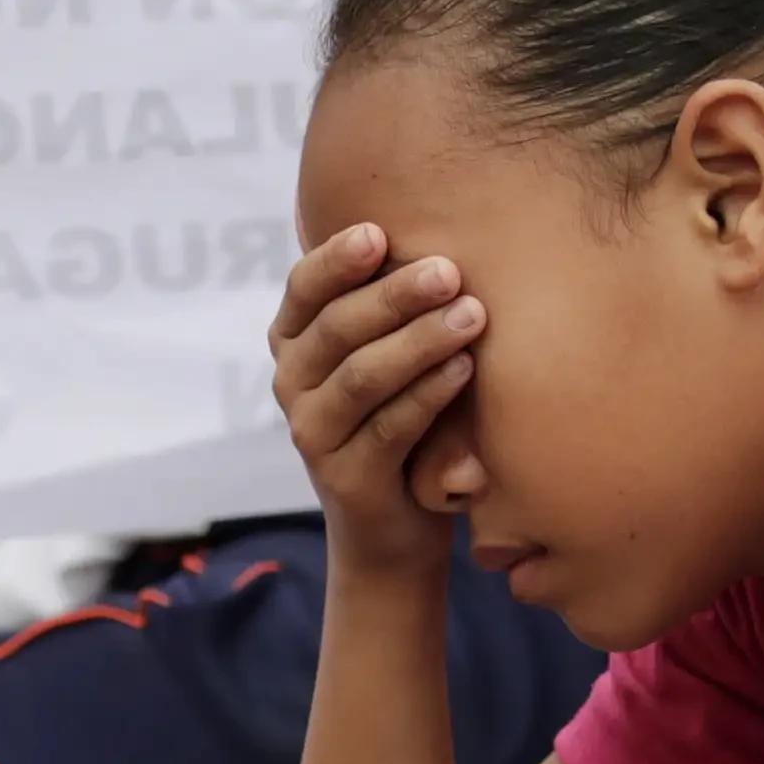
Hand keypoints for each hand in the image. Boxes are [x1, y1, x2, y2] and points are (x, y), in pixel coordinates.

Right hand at [268, 223, 482, 576]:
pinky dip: (428, 395)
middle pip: (339, 328)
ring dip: (419, 341)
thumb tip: (441, 232)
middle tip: (450, 271)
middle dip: (396, 295)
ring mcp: (312, 434)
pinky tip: (463, 369)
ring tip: (472, 315)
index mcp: (295, 342)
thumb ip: (393, 307)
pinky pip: (387, 428)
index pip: (304, 288)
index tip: (379, 232)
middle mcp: (291, 384)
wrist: (393, 531)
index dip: (337, 259)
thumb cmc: (403, 421)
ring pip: (362, 376)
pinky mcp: (344, 478)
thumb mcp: (390, 357)